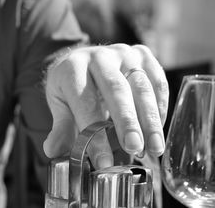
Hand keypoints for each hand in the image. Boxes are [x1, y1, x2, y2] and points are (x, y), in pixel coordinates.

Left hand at [43, 44, 168, 168]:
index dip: (95, 134)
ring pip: (141, 86)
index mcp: (73, 67)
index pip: (85, 102)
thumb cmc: (72, 86)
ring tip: (154, 148)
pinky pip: (157, 82)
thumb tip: (53, 151)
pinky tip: (158, 130)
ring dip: (150, 120)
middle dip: (128, 122)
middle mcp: (100, 56)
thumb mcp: (60, 103)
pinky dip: (160, 108)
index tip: (104, 161)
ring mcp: (124, 52)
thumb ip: (60, 127)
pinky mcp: (143, 54)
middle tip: (134, 149)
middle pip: (116, 90)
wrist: (86, 59)